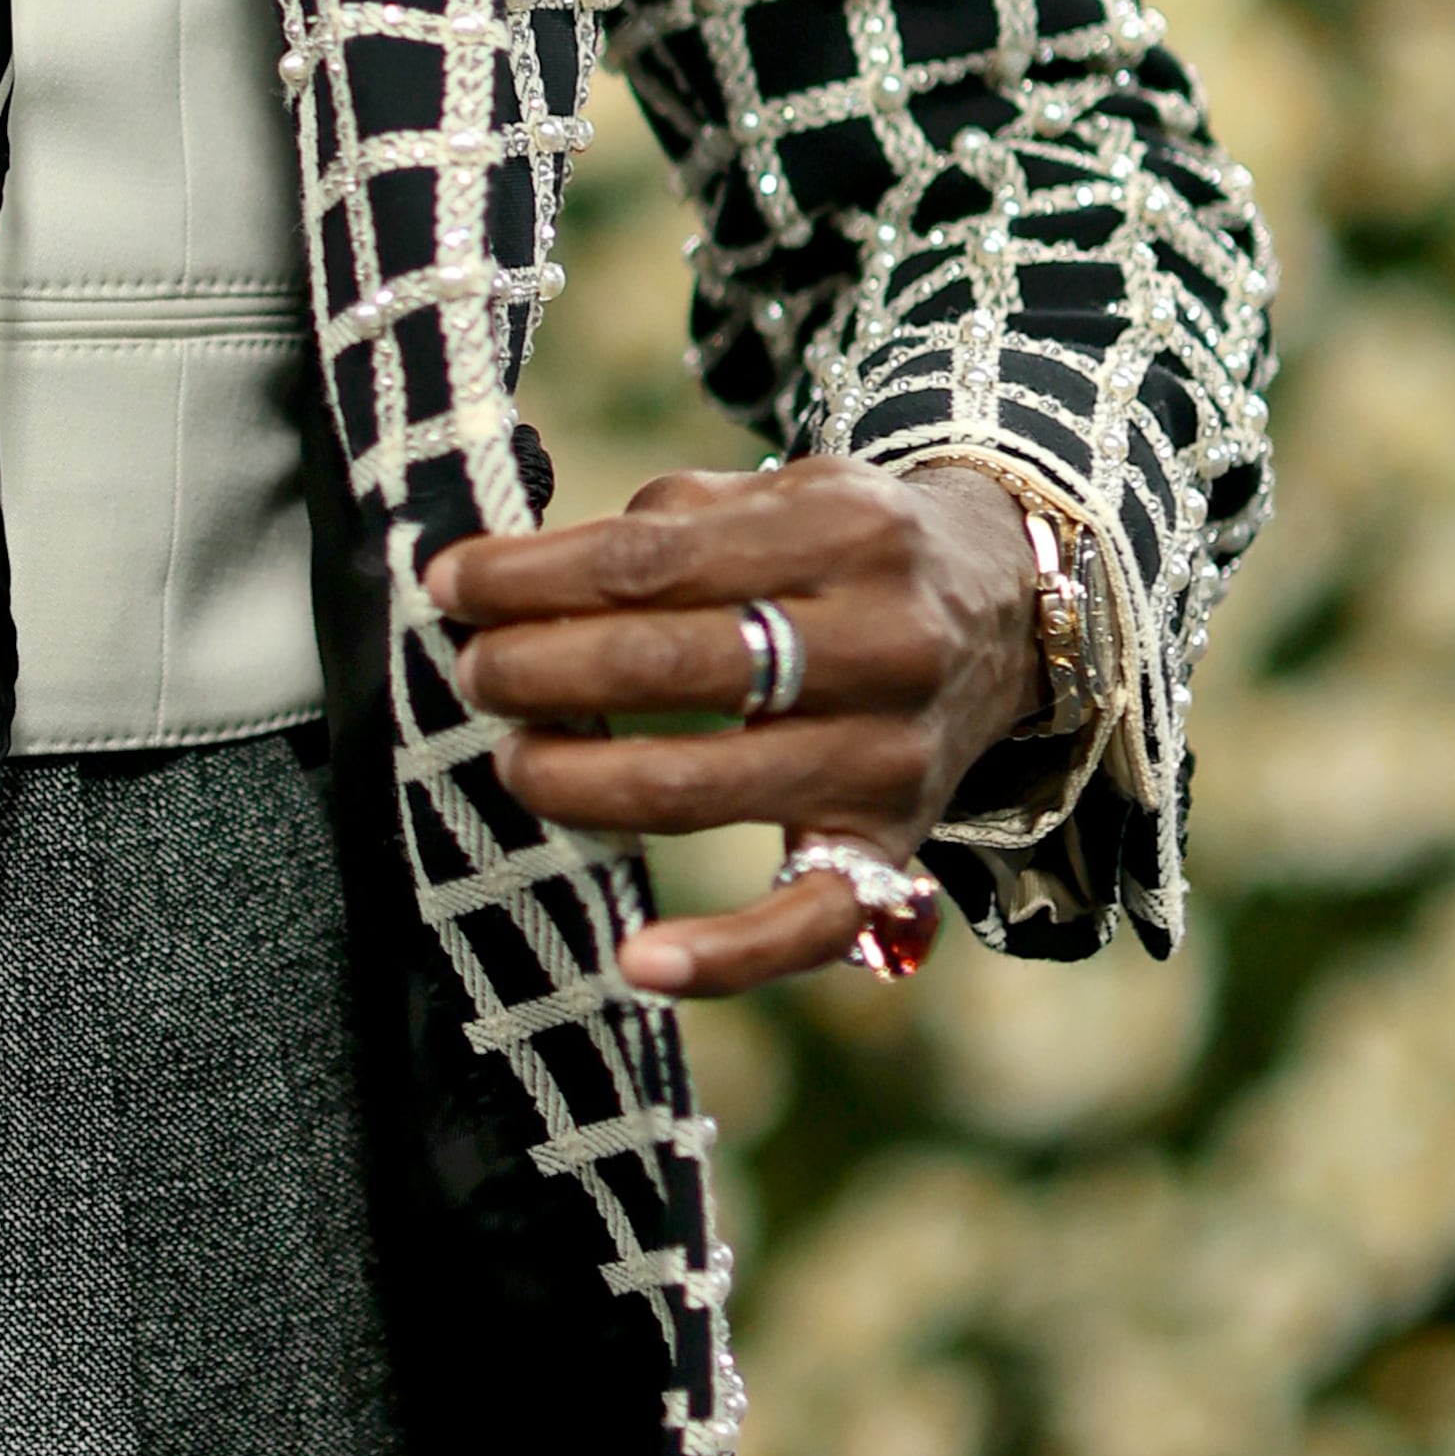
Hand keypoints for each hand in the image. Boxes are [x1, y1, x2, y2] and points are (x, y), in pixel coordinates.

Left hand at [422, 460, 1039, 999]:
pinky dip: (723, 956)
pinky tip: (636, 963)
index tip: (448, 585)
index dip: (531, 579)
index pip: (650, 561)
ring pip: (706, 786)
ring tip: (514, 760)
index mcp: (841, 531)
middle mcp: (880, 643)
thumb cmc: (846, 549)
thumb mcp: (782, 492)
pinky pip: (808, 923)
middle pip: (670, 667)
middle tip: (474, 674)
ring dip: (581, 781)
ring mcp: (890, 756)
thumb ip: (664, 524)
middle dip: (540, 671)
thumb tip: (512, 577)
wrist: (1006, 612)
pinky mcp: (895, 849)